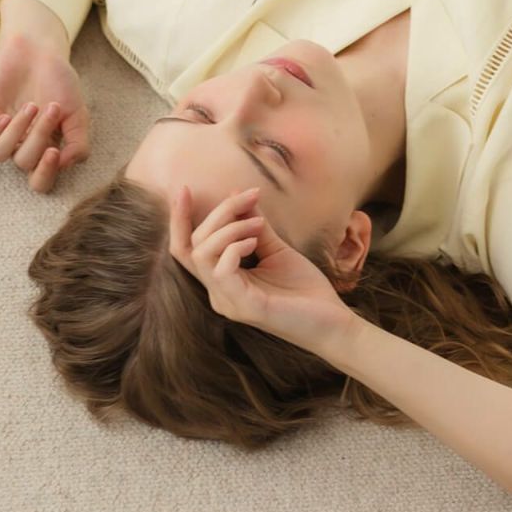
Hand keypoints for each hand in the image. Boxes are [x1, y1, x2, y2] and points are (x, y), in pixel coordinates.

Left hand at [0, 32, 91, 191]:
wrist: (38, 50)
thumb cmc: (59, 81)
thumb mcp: (77, 114)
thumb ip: (77, 143)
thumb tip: (63, 165)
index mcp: (44, 150)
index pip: (40, 181)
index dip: (45, 174)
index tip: (53, 152)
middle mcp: (21, 145)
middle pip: (24, 163)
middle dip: (38, 137)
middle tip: (52, 108)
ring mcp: (0, 133)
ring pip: (0, 154)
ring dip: (17, 132)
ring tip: (32, 106)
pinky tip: (6, 116)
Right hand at [168, 183, 356, 356]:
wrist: (333, 322)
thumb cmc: (305, 289)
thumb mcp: (276, 249)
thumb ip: (254, 226)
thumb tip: (237, 194)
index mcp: (222, 280)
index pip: (186, 249)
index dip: (179, 220)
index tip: (185, 189)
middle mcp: (219, 293)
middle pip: (194, 245)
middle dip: (218, 212)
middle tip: (248, 196)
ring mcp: (229, 302)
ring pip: (203, 254)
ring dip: (229, 228)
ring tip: (257, 222)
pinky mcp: (245, 307)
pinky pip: (222, 271)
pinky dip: (234, 247)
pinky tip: (255, 240)